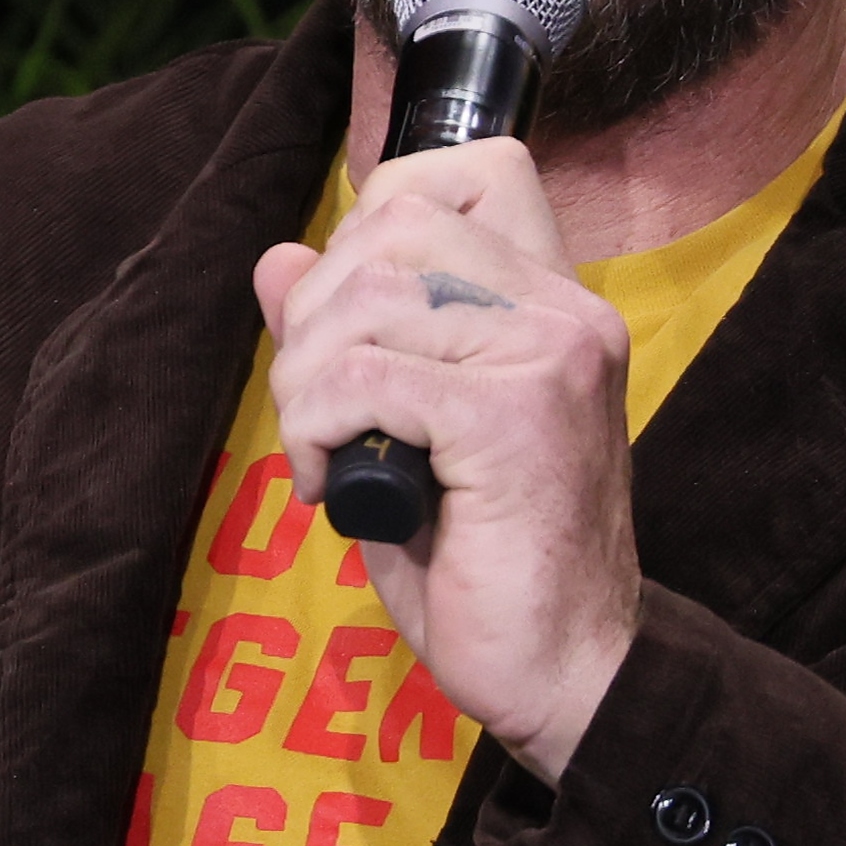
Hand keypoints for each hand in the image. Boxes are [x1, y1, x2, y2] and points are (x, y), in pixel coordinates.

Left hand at [252, 137, 643, 782]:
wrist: (565, 673)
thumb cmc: (485, 564)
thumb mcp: (401, 433)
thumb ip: (349, 339)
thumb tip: (279, 257)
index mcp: (554, 302)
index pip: (467, 172)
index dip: (377, 221)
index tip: (352, 324)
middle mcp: (566, 311)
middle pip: (393, 222)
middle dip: (316, 311)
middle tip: (318, 409)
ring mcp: (548, 358)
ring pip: (365, 298)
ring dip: (306, 379)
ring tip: (326, 452)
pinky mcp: (513, 420)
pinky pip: (364, 377)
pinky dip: (317, 429)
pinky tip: (336, 489)